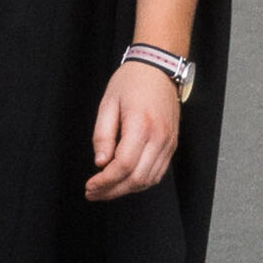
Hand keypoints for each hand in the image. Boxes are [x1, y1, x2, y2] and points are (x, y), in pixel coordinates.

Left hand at [84, 55, 186, 203]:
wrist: (158, 69)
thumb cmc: (131, 82)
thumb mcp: (108, 103)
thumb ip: (103, 135)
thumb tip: (100, 162)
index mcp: (141, 125)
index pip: (123, 165)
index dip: (105, 181)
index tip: (90, 186)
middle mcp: (159, 138)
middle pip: (136, 178)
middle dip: (113, 191)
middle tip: (94, 193)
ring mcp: (168, 143)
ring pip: (149, 180)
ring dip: (126, 190)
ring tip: (106, 190)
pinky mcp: (172, 144)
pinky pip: (158, 172)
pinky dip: (141, 182)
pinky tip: (125, 181)